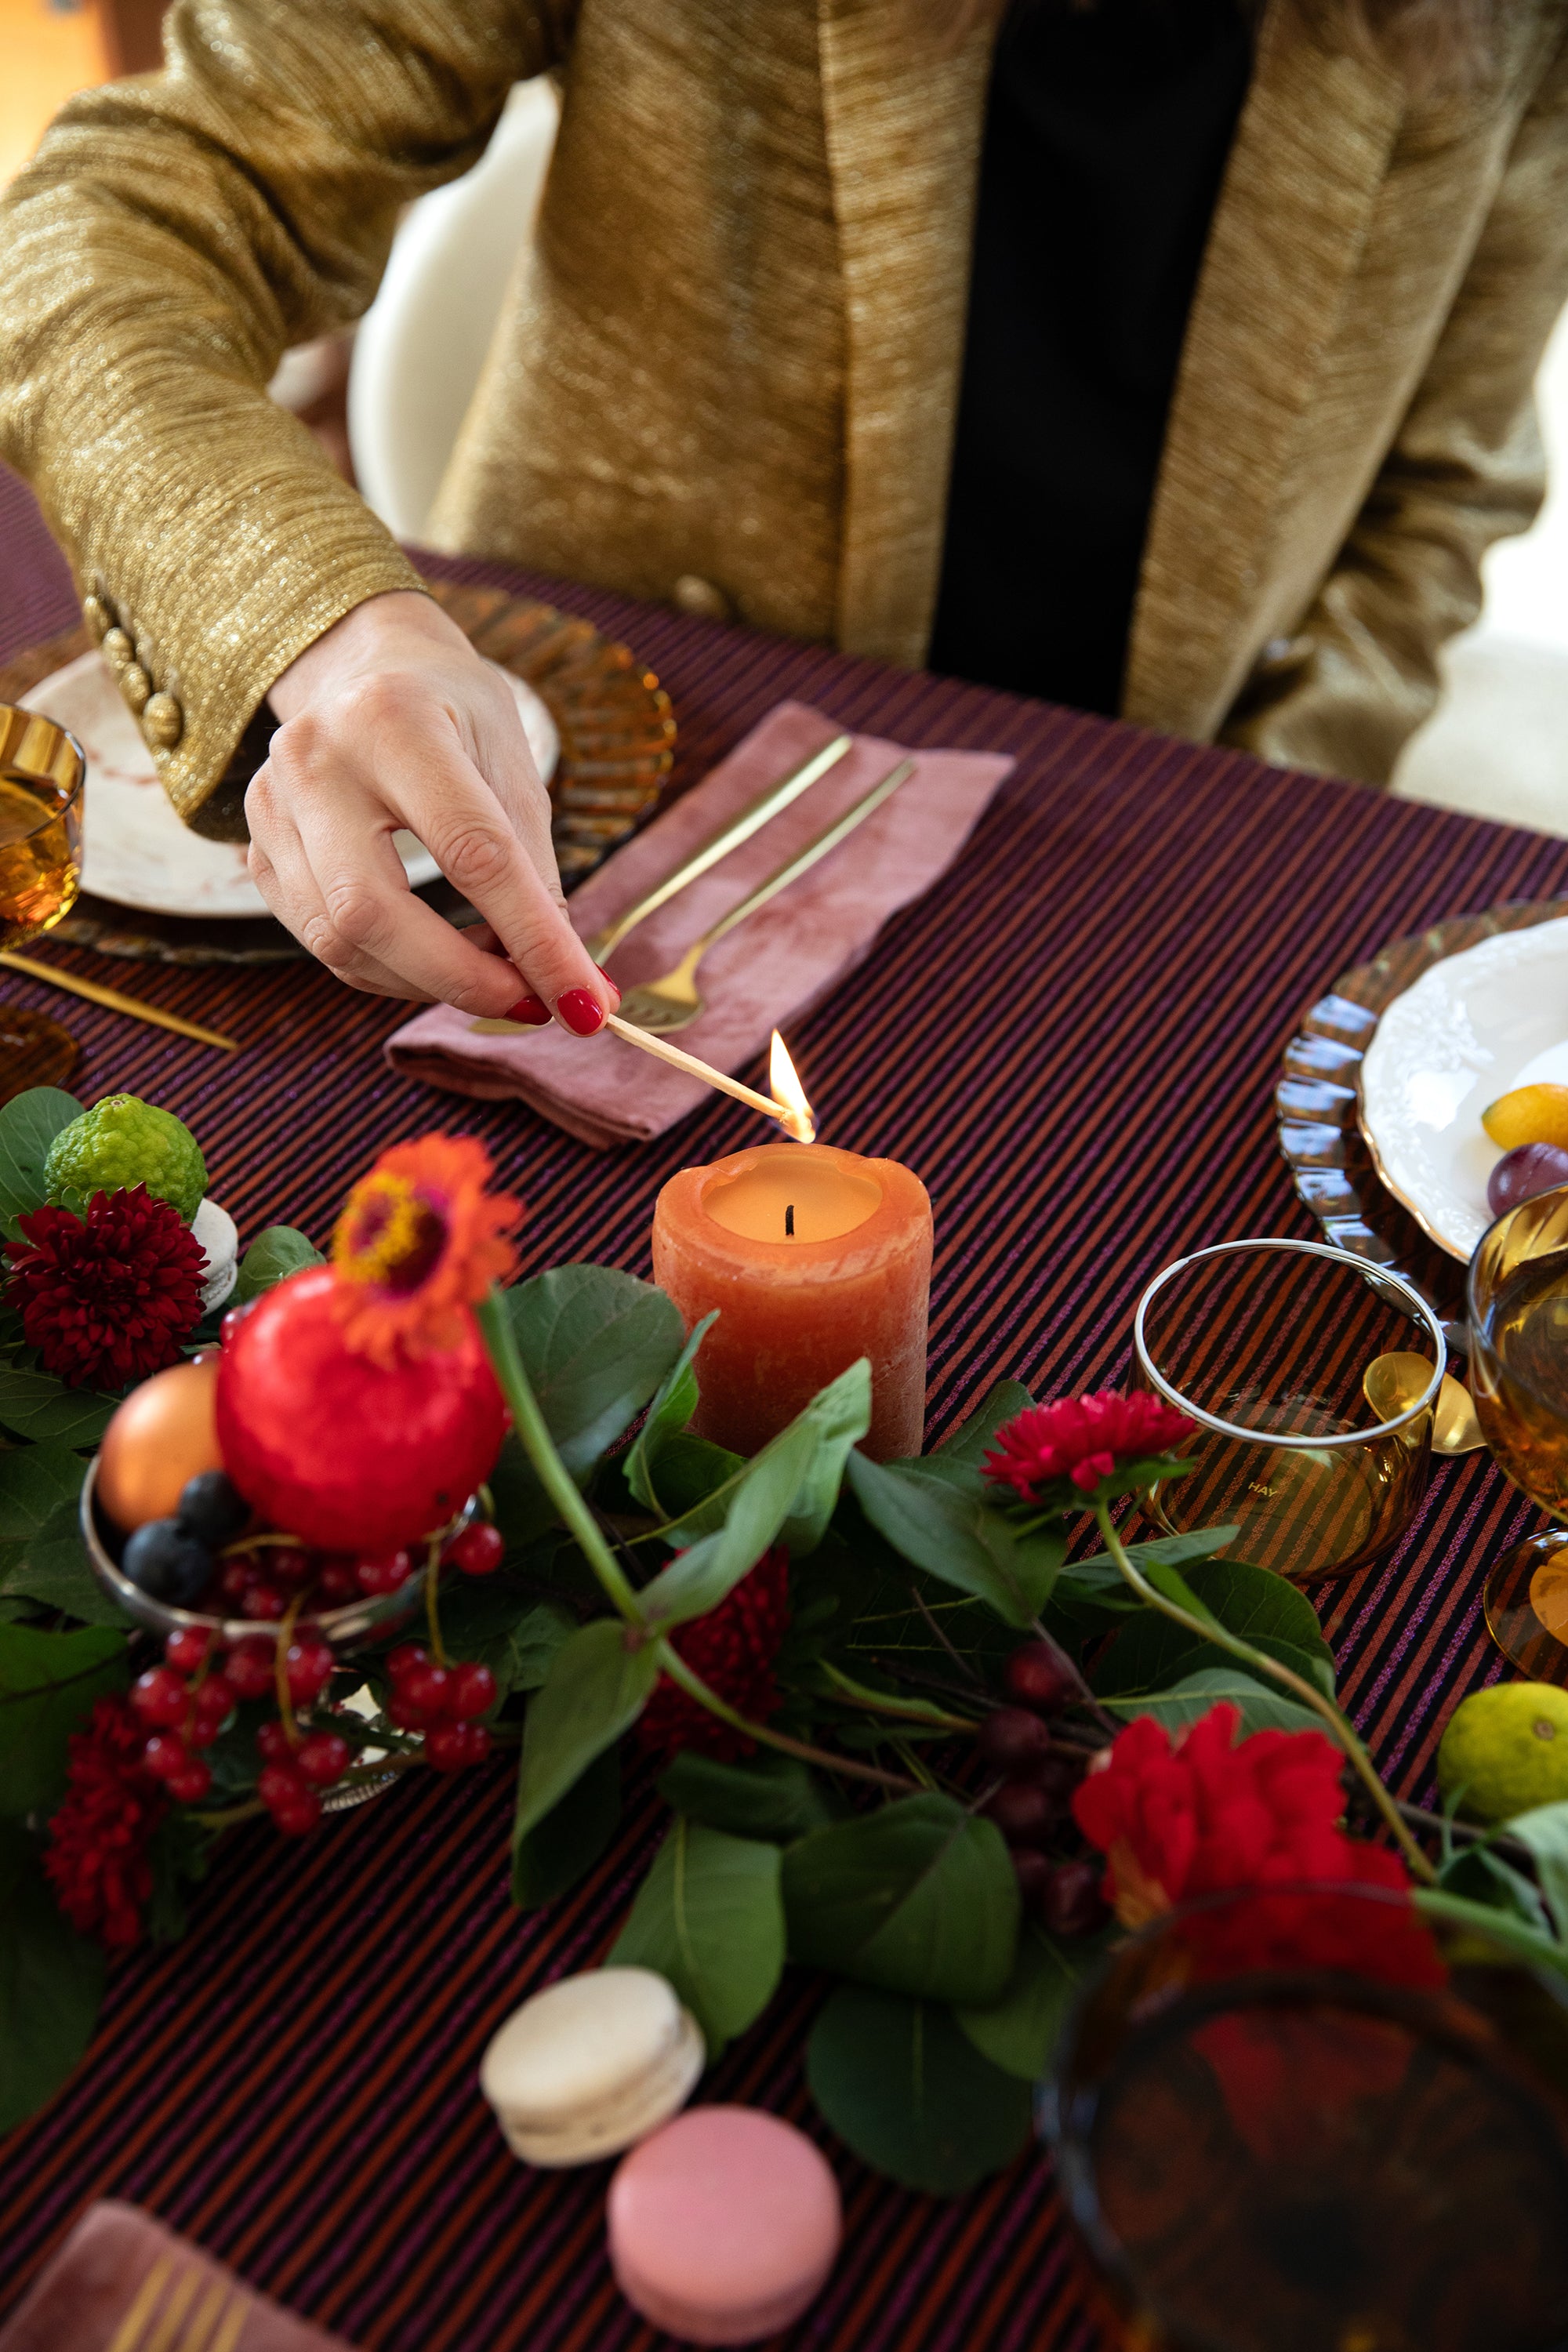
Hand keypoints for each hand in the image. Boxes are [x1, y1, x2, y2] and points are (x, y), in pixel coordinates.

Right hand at [246, 591, 615, 1029]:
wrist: (368, 666)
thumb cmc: (456, 714)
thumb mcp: (513, 766)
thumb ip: (537, 875)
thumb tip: (569, 987)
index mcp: (393, 719)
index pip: (472, 854)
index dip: (533, 941)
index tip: (586, 1005)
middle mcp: (314, 760)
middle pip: (372, 914)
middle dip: (463, 980)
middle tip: (532, 1005)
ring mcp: (270, 806)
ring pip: (341, 942)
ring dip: (429, 983)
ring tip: (495, 975)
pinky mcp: (256, 848)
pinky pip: (324, 944)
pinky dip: (392, 970)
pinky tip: (439, 958)